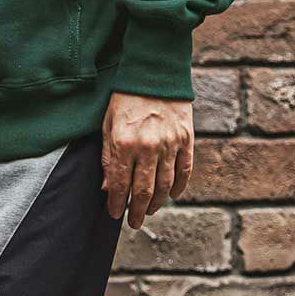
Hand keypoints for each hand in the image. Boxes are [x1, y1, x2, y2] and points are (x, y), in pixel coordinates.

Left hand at [101, 92, 193, 228]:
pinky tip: (172, 195)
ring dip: (156, 202)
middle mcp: (148, 147)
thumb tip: (108, 188)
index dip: (116, 203)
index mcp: (124, 143)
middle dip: (136, 211)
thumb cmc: (126, 98)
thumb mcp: (108, 124)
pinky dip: (179, 186)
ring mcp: (170, 144)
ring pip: (165, 185)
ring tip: (148, 210)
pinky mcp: (186, 139)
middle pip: (143, 191)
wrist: (155, 73)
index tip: (114, 214)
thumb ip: (108, 157)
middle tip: (133, 222)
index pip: (120, 184)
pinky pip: (184, 171)